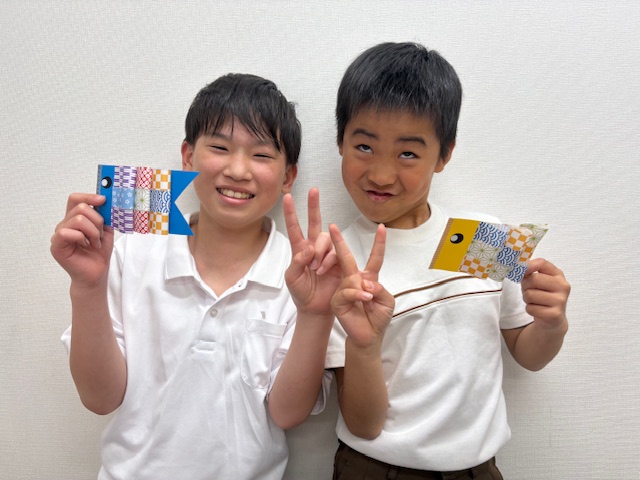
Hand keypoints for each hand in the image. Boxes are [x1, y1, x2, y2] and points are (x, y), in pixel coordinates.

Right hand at [50, 193, 113, 286]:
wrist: (96, 273)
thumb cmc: (99, 253)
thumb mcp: (106, 230)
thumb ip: (105, 216)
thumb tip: (106, 201)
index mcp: (75, 218)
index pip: (75, 199)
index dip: (89, 196)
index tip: (103, 200)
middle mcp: (65, 224)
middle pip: (80, 207)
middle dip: (97, 220)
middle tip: (100, 234)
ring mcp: (59, 234)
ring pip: (78, 219)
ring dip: (93, 231)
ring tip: (95, 242)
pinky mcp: (56, 245)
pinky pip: (67, 232)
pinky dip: (82, 238)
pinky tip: (86, 246)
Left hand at [284, 188, 339, 316]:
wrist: (315, 308)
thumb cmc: (301, 292)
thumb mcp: (292, 278)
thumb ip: (297, 262)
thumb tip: (308, 248)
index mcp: (299, 249)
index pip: (294, 227)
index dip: (290, 212)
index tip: (286, 197)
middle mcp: (313, 248)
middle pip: (314, 222)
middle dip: (314, 206)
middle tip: (314, 190)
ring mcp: (327, 253)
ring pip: (325, 239)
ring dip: (319, 252)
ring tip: (314, 269)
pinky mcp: (339, 260)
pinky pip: (336, 252)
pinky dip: (328, 260)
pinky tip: (322, 270)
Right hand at [330, 223, 394, 349]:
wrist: (369, 336)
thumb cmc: (378, 317)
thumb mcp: (387, 300)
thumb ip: (379, 288)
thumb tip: (364, 282)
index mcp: (368, 278)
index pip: (374, 258)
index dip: (379, 243)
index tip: (383, 227)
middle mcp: (353, 280)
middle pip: (347, 258)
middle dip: (339, 241)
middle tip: (332, 227)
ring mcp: (343, 289)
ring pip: (350, 277)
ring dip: (362, 288)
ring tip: (369, 299)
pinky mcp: (337, 300)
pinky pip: (347, 291)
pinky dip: (358, 294)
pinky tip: (365, 299)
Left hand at [521, 258, 569, 330]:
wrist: (553, 319)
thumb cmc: (542, 295)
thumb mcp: (538, 281)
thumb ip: (530, 272)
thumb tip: (518, 267)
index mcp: (558, 275)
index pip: (542, 263)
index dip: (527, 265)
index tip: (520, 271)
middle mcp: (563, 286)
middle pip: (534, 279)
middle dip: (525, 286)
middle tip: (528, 291)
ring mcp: (560, 301)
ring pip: (530, 295)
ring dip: (526, 299)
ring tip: (534, 301)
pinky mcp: (554, 314)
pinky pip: (531, 308)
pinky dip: (529, 309)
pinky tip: (537, 310)